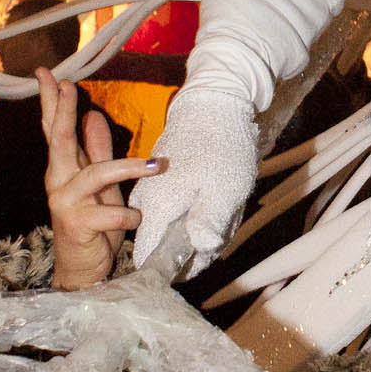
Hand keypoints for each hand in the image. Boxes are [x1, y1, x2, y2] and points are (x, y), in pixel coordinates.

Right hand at [40, 69, 162, 291]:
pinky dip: (128, 214)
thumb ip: (96, 152)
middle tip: (68, 85)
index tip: (46, 73)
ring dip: (128, 168)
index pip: (54, 129)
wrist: (83, 270)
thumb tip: (92, 116)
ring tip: (157, 165)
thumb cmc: (93, 224)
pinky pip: (109, 213)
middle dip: (64, 112)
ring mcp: (65, 203)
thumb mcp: (100, 185)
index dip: (51, 102)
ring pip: (95, 175)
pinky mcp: (77, 225)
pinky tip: (137, 218)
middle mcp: (58, 182)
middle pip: (60, 141)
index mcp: (64, 169)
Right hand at [128, 84, 261, 278]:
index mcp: (157, 206)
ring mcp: (150, 186)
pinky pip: (170, 207)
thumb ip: (210, 225)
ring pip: (165, 224)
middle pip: (158, 241)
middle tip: (216, 238)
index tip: (193, 265)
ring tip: (219, 219)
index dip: (167, 268)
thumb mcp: (225, 191)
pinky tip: (211, 204)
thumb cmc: (222, 148)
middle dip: (186, 249)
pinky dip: (189, 212)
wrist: (214, 102)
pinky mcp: (160, 177)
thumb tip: (199, 253)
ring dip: (190, 230)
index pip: (146, 254)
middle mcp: (146, 199)